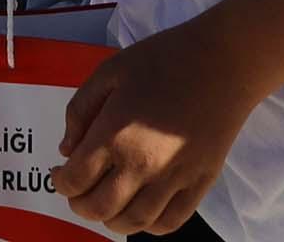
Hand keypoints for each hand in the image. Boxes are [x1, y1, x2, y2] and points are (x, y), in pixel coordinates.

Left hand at [55, 17, 262, 232]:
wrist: (223, 62)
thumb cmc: (164, 59)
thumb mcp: (110, 71)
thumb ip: (80, 109)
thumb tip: (67, 149)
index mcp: (114, 135)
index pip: (75, 180)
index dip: (60, 182)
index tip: (60, 174)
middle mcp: (141, 166)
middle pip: (98, 208)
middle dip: (79, 204)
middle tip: (78, 191)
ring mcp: (173, 179)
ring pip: (132, 223)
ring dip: (110, 220)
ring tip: (106, 204)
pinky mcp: (199, 184)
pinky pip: (169, 222)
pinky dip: (149, 226)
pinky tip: (140, 211)